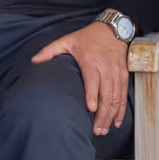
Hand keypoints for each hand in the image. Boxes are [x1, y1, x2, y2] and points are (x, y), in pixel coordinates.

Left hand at [31, 20, 129, 134]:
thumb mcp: (67, 40)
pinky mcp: (124, 76)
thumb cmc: (88, 37)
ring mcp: (117, 73)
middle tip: (96, 130)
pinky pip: (123, 96)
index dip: (92, 95)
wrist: (112, 29)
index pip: (93, 80)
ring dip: (111, 115)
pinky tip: (116, 122)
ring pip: (116, 98)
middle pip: (106, 94)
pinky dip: (121, 110)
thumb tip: (34, 61)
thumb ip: (50, 50)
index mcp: (91, 61)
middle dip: (102, 114)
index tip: (90, 110)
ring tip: (103, 130)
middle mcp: (106, 68)